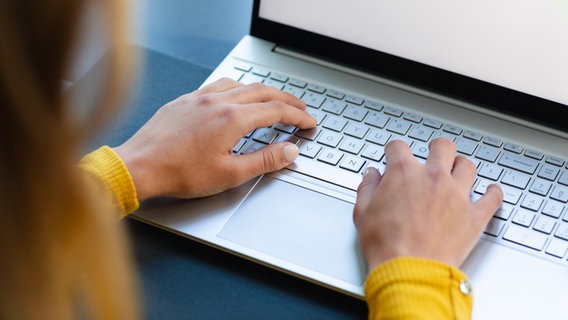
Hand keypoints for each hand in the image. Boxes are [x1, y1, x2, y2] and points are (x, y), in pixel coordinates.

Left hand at [114, 78, 316, 200]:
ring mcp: (200, 98)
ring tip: (272, 100)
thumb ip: (264, 160)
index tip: (309, 122)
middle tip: (300, 108)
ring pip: (241, 84)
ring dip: (262, 91)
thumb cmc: (179, 173)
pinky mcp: (186, 100)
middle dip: (286, 99)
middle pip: (263, 92)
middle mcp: (218, 102)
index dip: (298, 116)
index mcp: (232, 118)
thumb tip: (289, 151)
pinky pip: (218, 85)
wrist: (140, 166)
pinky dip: (237, 88)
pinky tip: (234, 96)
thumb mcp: (230, 174)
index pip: (276, 111)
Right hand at [353, 138, 502, 269]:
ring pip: (468, 167)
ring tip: (458, 170)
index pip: (399, 147)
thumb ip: (367, 187)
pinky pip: (492, 198)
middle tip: (434, 151)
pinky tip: (491, 191)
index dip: (394, 150)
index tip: (394, 154)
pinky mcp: (474, 216)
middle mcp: (433, 178)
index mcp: (403, 173)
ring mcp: (457, 195)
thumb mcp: (362, 212)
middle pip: (443, 147)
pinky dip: (493, 193)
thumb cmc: (385, 244)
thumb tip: (371, 175)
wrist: (408, 270)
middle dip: (437, 147)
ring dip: (461, 166)